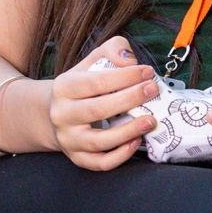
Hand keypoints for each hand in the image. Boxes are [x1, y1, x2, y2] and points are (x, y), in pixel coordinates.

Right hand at [49, 36, 158, 170]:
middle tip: (154, 90)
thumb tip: (129, 60)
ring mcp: (69, 138)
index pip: (95, 82)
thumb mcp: (94, 60)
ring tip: (151, 121)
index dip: (124, 77)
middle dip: (129, 100)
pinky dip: (118, 157)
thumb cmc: (85, 83)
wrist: (57, 111)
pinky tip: (136, 142)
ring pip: (97, 141)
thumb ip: (113, 49)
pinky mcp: (77, 157)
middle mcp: (62, 114)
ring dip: (127, 132)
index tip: (148, 72)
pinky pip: (98, 163)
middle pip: (96, 110)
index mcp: (64, 87)